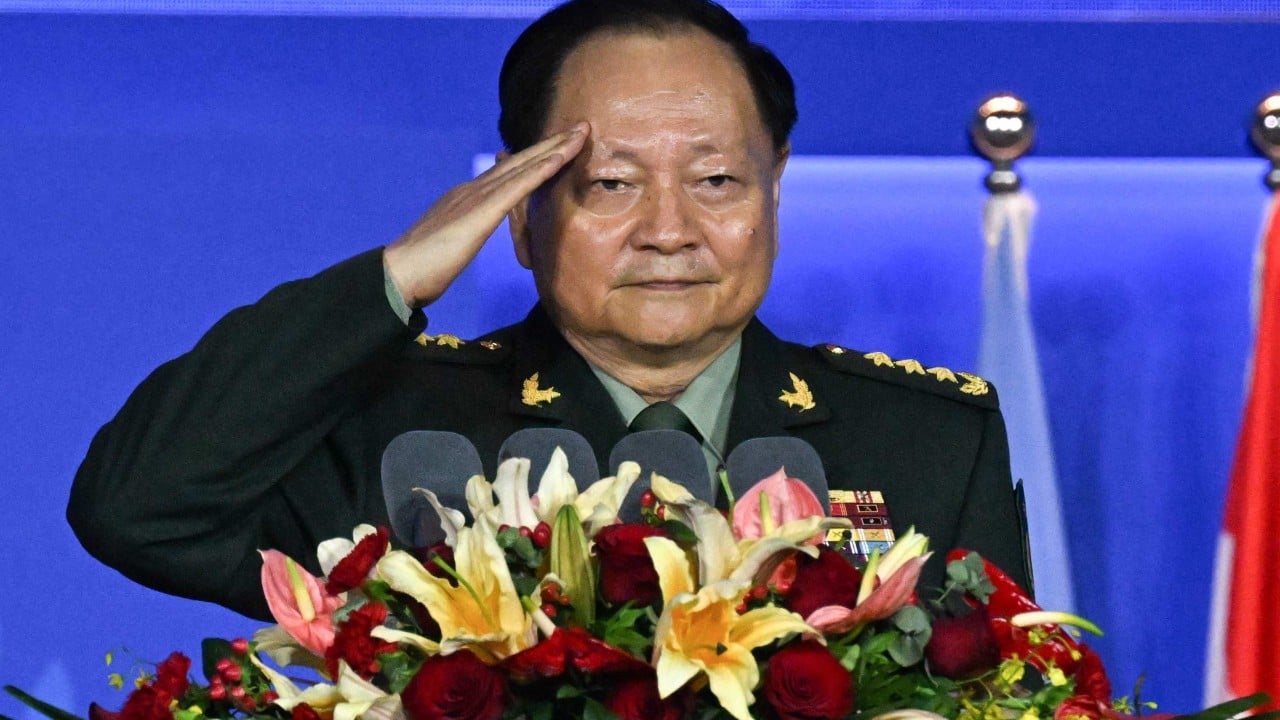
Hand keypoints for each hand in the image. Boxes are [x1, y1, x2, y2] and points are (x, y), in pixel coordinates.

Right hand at [383, 123, 587, 307]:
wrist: (399, 273)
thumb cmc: (425, 267)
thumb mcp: (455, 242)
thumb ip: (468, 230)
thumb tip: (474, 229)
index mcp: (468, 197)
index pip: (508, 172)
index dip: (535, 158)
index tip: (559, 146)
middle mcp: (473, 189)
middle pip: (521, 161)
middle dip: (552, 144)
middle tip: (581, 127)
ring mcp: (477, 196)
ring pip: (524, 166)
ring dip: (555, 148)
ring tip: (581, 133)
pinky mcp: (482, 211)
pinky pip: (519, 185)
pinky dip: (542, 169)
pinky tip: (561, 157)